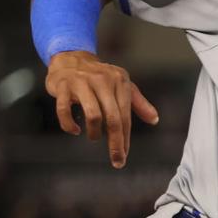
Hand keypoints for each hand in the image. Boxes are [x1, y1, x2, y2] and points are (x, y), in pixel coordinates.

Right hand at [46, 50, 158, 167]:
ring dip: (94, 132)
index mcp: (119, 82)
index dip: (125, 138)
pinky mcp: (63, 86)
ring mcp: (81, 82)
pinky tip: (74, 130)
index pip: (125, 115)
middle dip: (116, 143)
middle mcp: (102, 80)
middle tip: (116, 160)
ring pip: (93, 114)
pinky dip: (69, 124)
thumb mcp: (121, 85)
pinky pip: (64, 110)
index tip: (124, 156)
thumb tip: (154, 120)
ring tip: (94, 136)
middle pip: (113, 118)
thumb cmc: (99, 76)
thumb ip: (138, 102)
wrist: (70, 56)